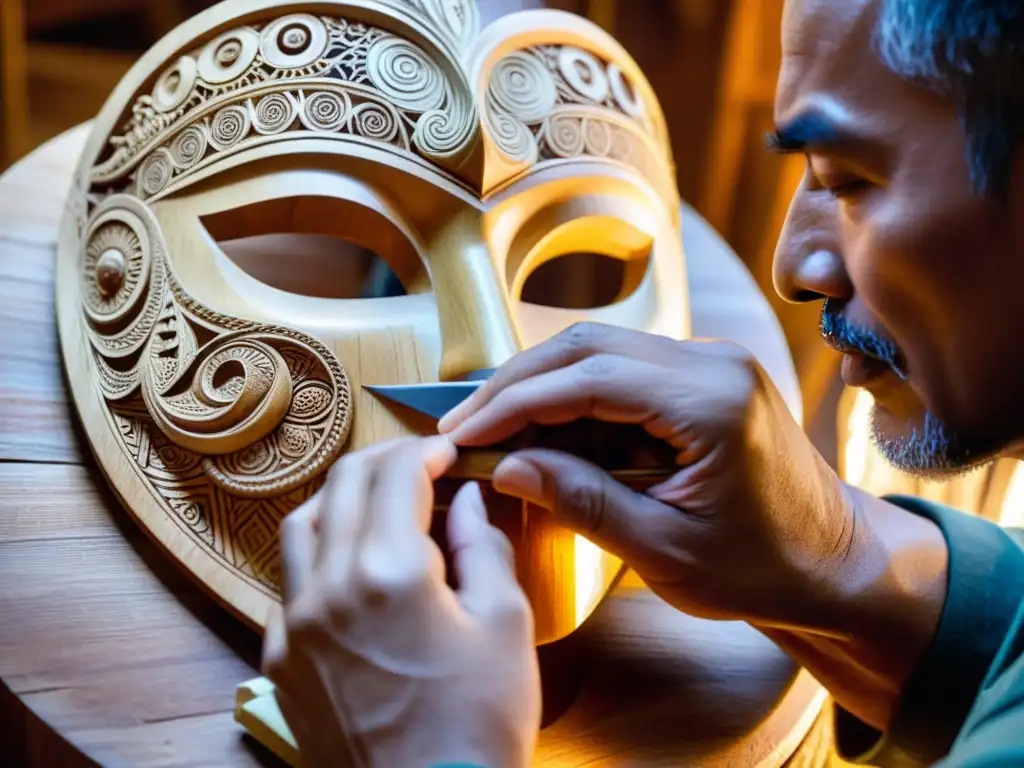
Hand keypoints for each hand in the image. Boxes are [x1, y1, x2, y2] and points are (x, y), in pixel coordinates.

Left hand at [262, 436, 540, 767]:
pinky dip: (317, 554)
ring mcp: (295, 626)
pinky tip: (348, 568)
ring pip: (301, 526)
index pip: (397, 473)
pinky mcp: (282, 661)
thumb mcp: (506, 626)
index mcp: (390, 571)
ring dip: (340, 496)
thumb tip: (467, 501)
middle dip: (384, 460)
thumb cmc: (476, 726)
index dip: (426, 450)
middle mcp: (330, 587)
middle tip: (417, 462)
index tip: (447, 452)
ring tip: (376, 500)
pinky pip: (288, 583)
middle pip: (343, 485)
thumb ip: (484, 547)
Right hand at [437, 321, 858, 626]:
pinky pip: (621, 371)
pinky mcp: (702, 377)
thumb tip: (508, 466)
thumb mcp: (664, 549)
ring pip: (598, 351)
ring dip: (539, 388)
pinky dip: (572, 399)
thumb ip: (583, 501)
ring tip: (490, 433)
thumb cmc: (761, 569)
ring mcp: (709, 363)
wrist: (833, 563)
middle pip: (585, 347)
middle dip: (515, 386)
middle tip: (462, 428)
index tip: (461, 436)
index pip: (585, 380)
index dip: (512, 406)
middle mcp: (711, 362)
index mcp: (710, 400)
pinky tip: (541, 434)